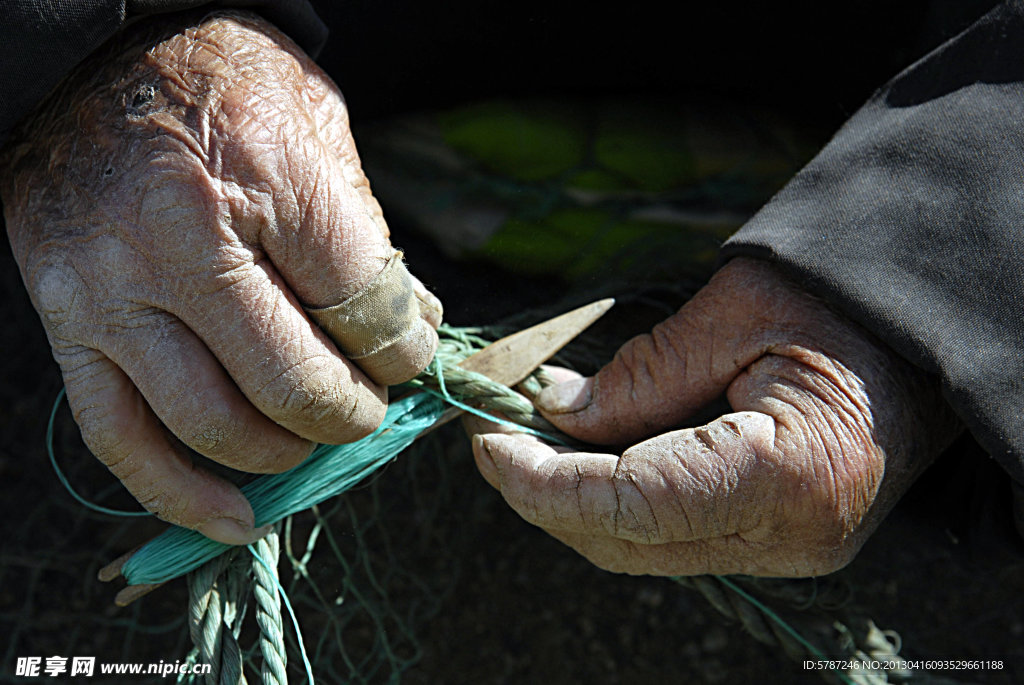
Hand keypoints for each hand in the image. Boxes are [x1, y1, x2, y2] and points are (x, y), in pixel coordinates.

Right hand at [2, 13, 440, 543]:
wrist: (101, 61)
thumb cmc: (226, 87)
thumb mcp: (319, 133)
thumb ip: (367, 238)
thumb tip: (412, 329)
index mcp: (267, 175)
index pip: (365, 306)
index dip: (403, 349)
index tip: (406, 355)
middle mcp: (180, 239)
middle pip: (294, 379)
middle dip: (352, 412)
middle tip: (369, 409)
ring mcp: (112, 290)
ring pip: (214, 421)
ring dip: (285, 452)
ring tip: (312, 440)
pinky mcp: (67, 326)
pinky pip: (120, 437)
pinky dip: (181, 493)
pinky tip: (237, 518)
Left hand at [469, 258, 958, 575]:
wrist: (922, 338)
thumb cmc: (842, 306)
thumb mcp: (738, 312)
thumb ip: (644, 373)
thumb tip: (556, 410)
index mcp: (789, 474)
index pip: (633, 505)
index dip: (544, 482)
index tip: (486, 443)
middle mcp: (789, 537)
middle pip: (628, 542)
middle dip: (544, 495)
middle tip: (490, 436)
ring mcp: (786, 552)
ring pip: (642, 549)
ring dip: (573, 500)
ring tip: (527, 439)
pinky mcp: (775, 544)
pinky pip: (672, 537)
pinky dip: (616, 501)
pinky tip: (586, 453)